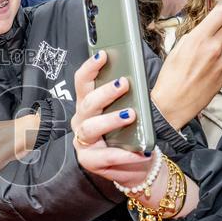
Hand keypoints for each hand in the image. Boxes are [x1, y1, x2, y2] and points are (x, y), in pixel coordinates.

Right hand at [70, 51, 156, 185]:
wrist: (137, 165)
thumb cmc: (131, 135)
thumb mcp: (130, 111)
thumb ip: (128, 97)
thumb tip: (133, 78)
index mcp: (88, 105)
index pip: (82, 82)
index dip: (90, 68)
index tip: (103, 55)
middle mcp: (81, 121)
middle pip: (87, 103)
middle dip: (105, 92)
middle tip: (124, 83)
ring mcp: (83, 141)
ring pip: (91, 127)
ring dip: (111, 119)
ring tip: (131, 114)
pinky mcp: (89, 160)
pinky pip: (105, 156)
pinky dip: (124, 154)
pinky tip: (139, 151)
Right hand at [150, 1, 221, 128]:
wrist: (172, 104)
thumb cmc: (169, 79)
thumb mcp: (176, 50)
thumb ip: (193, 36)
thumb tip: (204, 28)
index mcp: (199, 39)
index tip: (220, 11)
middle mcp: (214, 49)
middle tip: (217, 28)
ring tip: (212, 52)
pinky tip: (209, 70)